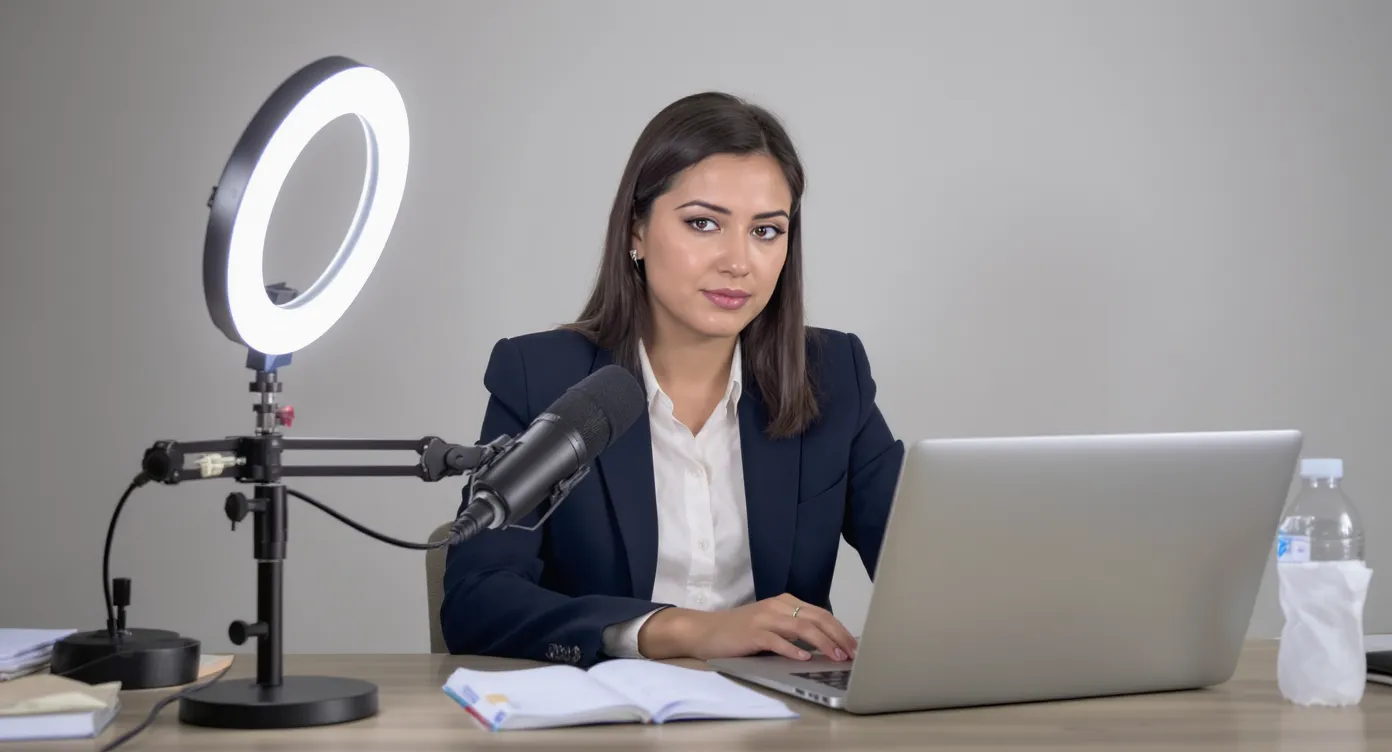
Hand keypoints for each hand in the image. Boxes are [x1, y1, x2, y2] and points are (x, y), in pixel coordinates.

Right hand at [637, 594, 856, 661]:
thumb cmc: (740, 632)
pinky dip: (792, 649)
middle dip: (838, 636)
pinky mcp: (752, 632)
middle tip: (853, 653)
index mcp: (786, 603)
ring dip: (823, 643)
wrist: (705, 631)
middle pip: (817, 618)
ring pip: (802, 627)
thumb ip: (795, 631)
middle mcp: (778, 606)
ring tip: (837, 656)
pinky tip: (804, 657)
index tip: (855, 645)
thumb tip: (827, 646)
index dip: (840, 629)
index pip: (821, 614)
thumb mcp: (772, 626)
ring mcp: (765, 618)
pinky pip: (777, 640)